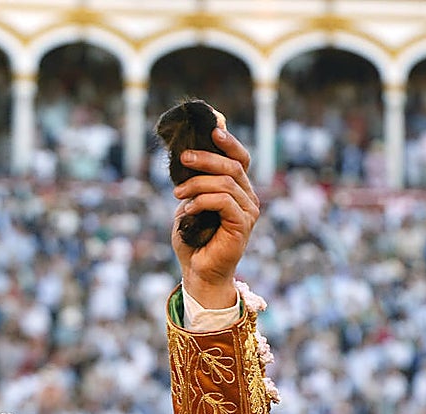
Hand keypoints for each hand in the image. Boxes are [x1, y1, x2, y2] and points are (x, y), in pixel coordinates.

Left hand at [170, 126, 259, 308]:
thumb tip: (188, 158)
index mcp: (238, 190)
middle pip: (232, 166)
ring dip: (197, 184)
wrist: (198, 272)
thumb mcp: (190, 205)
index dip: (229, 142)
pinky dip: (202, 201)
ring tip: (177, 193)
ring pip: (225, 183)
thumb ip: (195, 185)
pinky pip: (223, 201)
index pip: (240, 159)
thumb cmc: (193, 240)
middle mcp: (248, 198)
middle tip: (183, 158)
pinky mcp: (242, 225)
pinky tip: (188, 209)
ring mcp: (248, 211)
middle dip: (206, 158)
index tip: (212, 130)